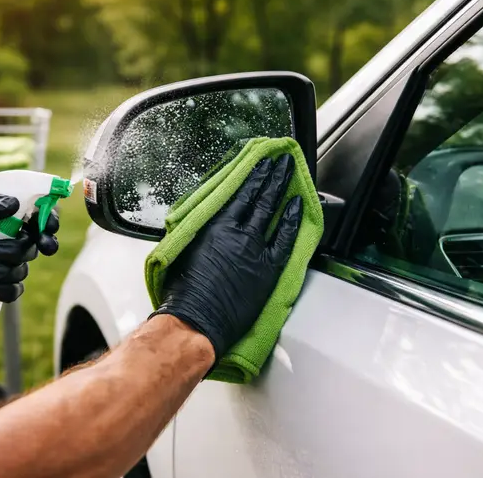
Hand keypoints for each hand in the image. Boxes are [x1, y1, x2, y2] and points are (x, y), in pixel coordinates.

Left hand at [0, 187, 58, 301]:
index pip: (38, 216)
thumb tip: (14, 207)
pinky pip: (13, 292)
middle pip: (33, 245)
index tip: (45, 228)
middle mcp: (5, 239)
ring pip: (22, 269)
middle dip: (20, 248)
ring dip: (6, 269)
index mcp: (2, 216)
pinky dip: (5, 290)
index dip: (50, 221)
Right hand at [154, 154, 302, 360]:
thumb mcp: (185, 249)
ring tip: (289, 173)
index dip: (254, 176)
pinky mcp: (269, 268)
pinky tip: (298, 206)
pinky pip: (286, 239)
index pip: (241, 193)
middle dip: (272, 176)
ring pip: (273, 211)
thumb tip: (206, 220)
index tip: (262, 163)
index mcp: (216, 226)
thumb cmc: (183, 291)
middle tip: (282, 161)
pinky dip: (292, 220)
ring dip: (282, 189)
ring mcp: (256, 249)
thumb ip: (199, 230)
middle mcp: (239, 232)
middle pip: (260, 197)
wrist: (196, 320)